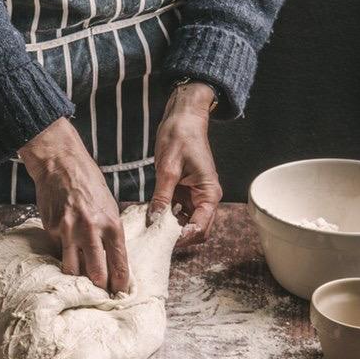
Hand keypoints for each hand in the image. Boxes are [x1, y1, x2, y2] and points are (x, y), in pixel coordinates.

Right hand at [19, 118, 128, 292]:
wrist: (61, 165)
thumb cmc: (88, 184)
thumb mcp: (109, 206)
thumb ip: (110, 232)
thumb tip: (112, 258)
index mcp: (111, 224)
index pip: (119, 263)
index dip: (120, 282)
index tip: (119, 292)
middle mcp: (91, 230)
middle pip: (96, 273)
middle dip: (99, 288)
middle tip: (101, 295)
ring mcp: (69, 231)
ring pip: (73, 269)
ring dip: (78, 278)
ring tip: (80, 283)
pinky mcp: (52, 230)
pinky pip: (59, 252)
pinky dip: (64, 256)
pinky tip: (65, 254)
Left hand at [150, 82, 221, 245]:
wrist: (183, 118)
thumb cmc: (180, 136)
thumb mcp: (168, 166)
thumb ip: (162, 195)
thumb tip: (155, 219)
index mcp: (208, 192)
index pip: (201, 227)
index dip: (184, 237)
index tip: (164, 241)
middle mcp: (205, 198)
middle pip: (197, 231)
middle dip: (179, 238)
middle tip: (155, 239)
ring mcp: (195, 197)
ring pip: (186, 224)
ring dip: (171, 230)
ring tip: (151, 230)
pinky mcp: (184, 194)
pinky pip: (177, 213)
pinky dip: (166, 219)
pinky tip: (151, 217)